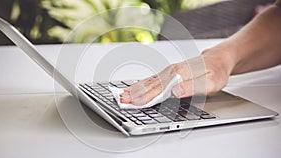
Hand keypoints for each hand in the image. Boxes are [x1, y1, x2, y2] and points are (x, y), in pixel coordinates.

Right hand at [120, 47, 234, 105]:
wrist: (218, 60)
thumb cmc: (216, 72)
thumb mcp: (210, 82)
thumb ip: (191, 86)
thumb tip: (174, 90)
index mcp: (179, 74)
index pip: (158, 89)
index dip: (145, 97)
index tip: (133, 102)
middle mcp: (171, 72)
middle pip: (150, 85)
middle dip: (134, 94)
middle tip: (121, 100)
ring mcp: (168, 72)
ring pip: (148, 82)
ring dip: (134, 89)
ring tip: (122, 95)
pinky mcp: (168, 74)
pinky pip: (151, 80)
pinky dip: (140, 84)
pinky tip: (134, 88)